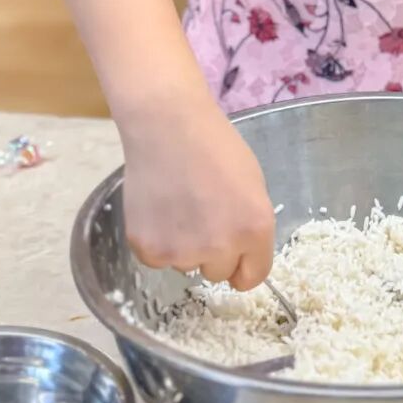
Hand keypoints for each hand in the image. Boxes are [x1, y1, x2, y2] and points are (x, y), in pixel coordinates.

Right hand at [120, 95, 275, 289]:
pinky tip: (159, 207)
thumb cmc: (215, 145)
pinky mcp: (148, 250)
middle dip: (213, 252)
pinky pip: (157, 258)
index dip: (243, 265)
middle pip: (218, 273)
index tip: (235, 254)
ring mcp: (182, 252)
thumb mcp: (252, 183)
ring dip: (184, 244)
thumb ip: (250, 225)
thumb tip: (242, 253)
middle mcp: (221, 248)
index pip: (252, 278)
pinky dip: (157, 240)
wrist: (167, 125)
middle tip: (202, 214)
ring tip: (178, 203)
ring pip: (187, 264)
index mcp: (254, 229)